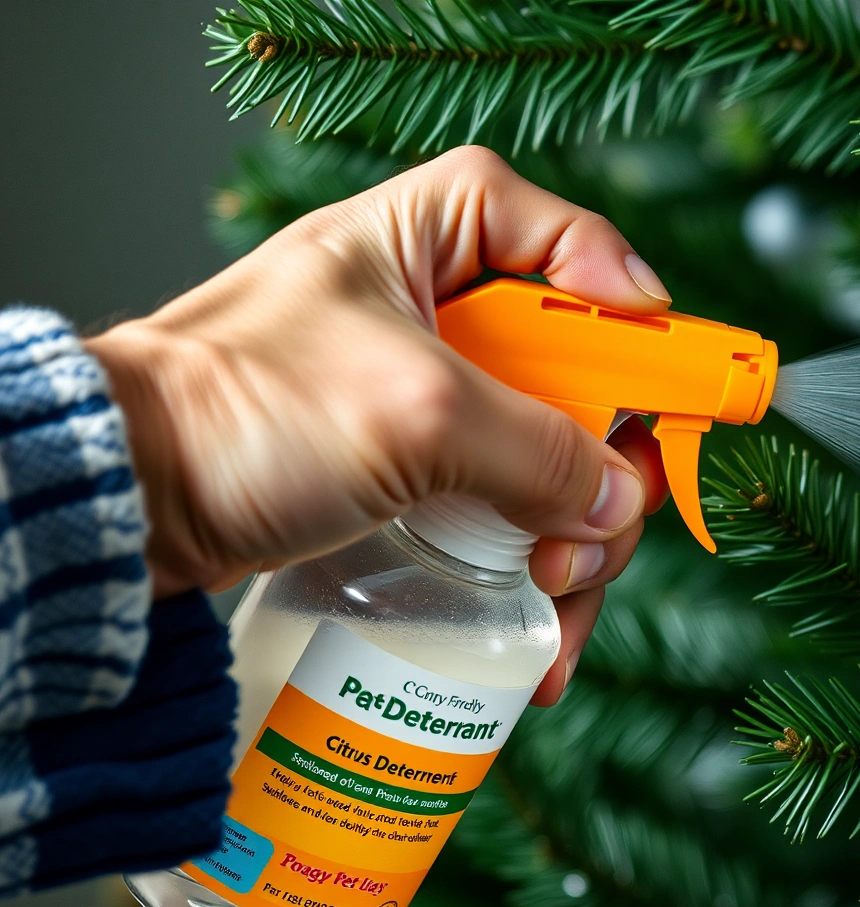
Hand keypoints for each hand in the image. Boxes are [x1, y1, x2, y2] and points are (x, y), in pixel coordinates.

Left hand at [85, 145, 674, 704]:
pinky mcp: (414, 478)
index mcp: (428, 239)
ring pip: (558, 463)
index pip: (563, 238)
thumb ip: (537, 448)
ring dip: (578, 546)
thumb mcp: (416, 415)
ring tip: (554, 610)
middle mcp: (439, 311)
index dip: (625, 298)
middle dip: (604, 474)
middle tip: (593, 537)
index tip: (663, 379)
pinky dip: (535, 579)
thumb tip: (621, 499)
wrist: (127, 508)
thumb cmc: (240, 414)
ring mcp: (430, 402)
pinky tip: (540, 646)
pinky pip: (510, 516)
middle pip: (586, 376)